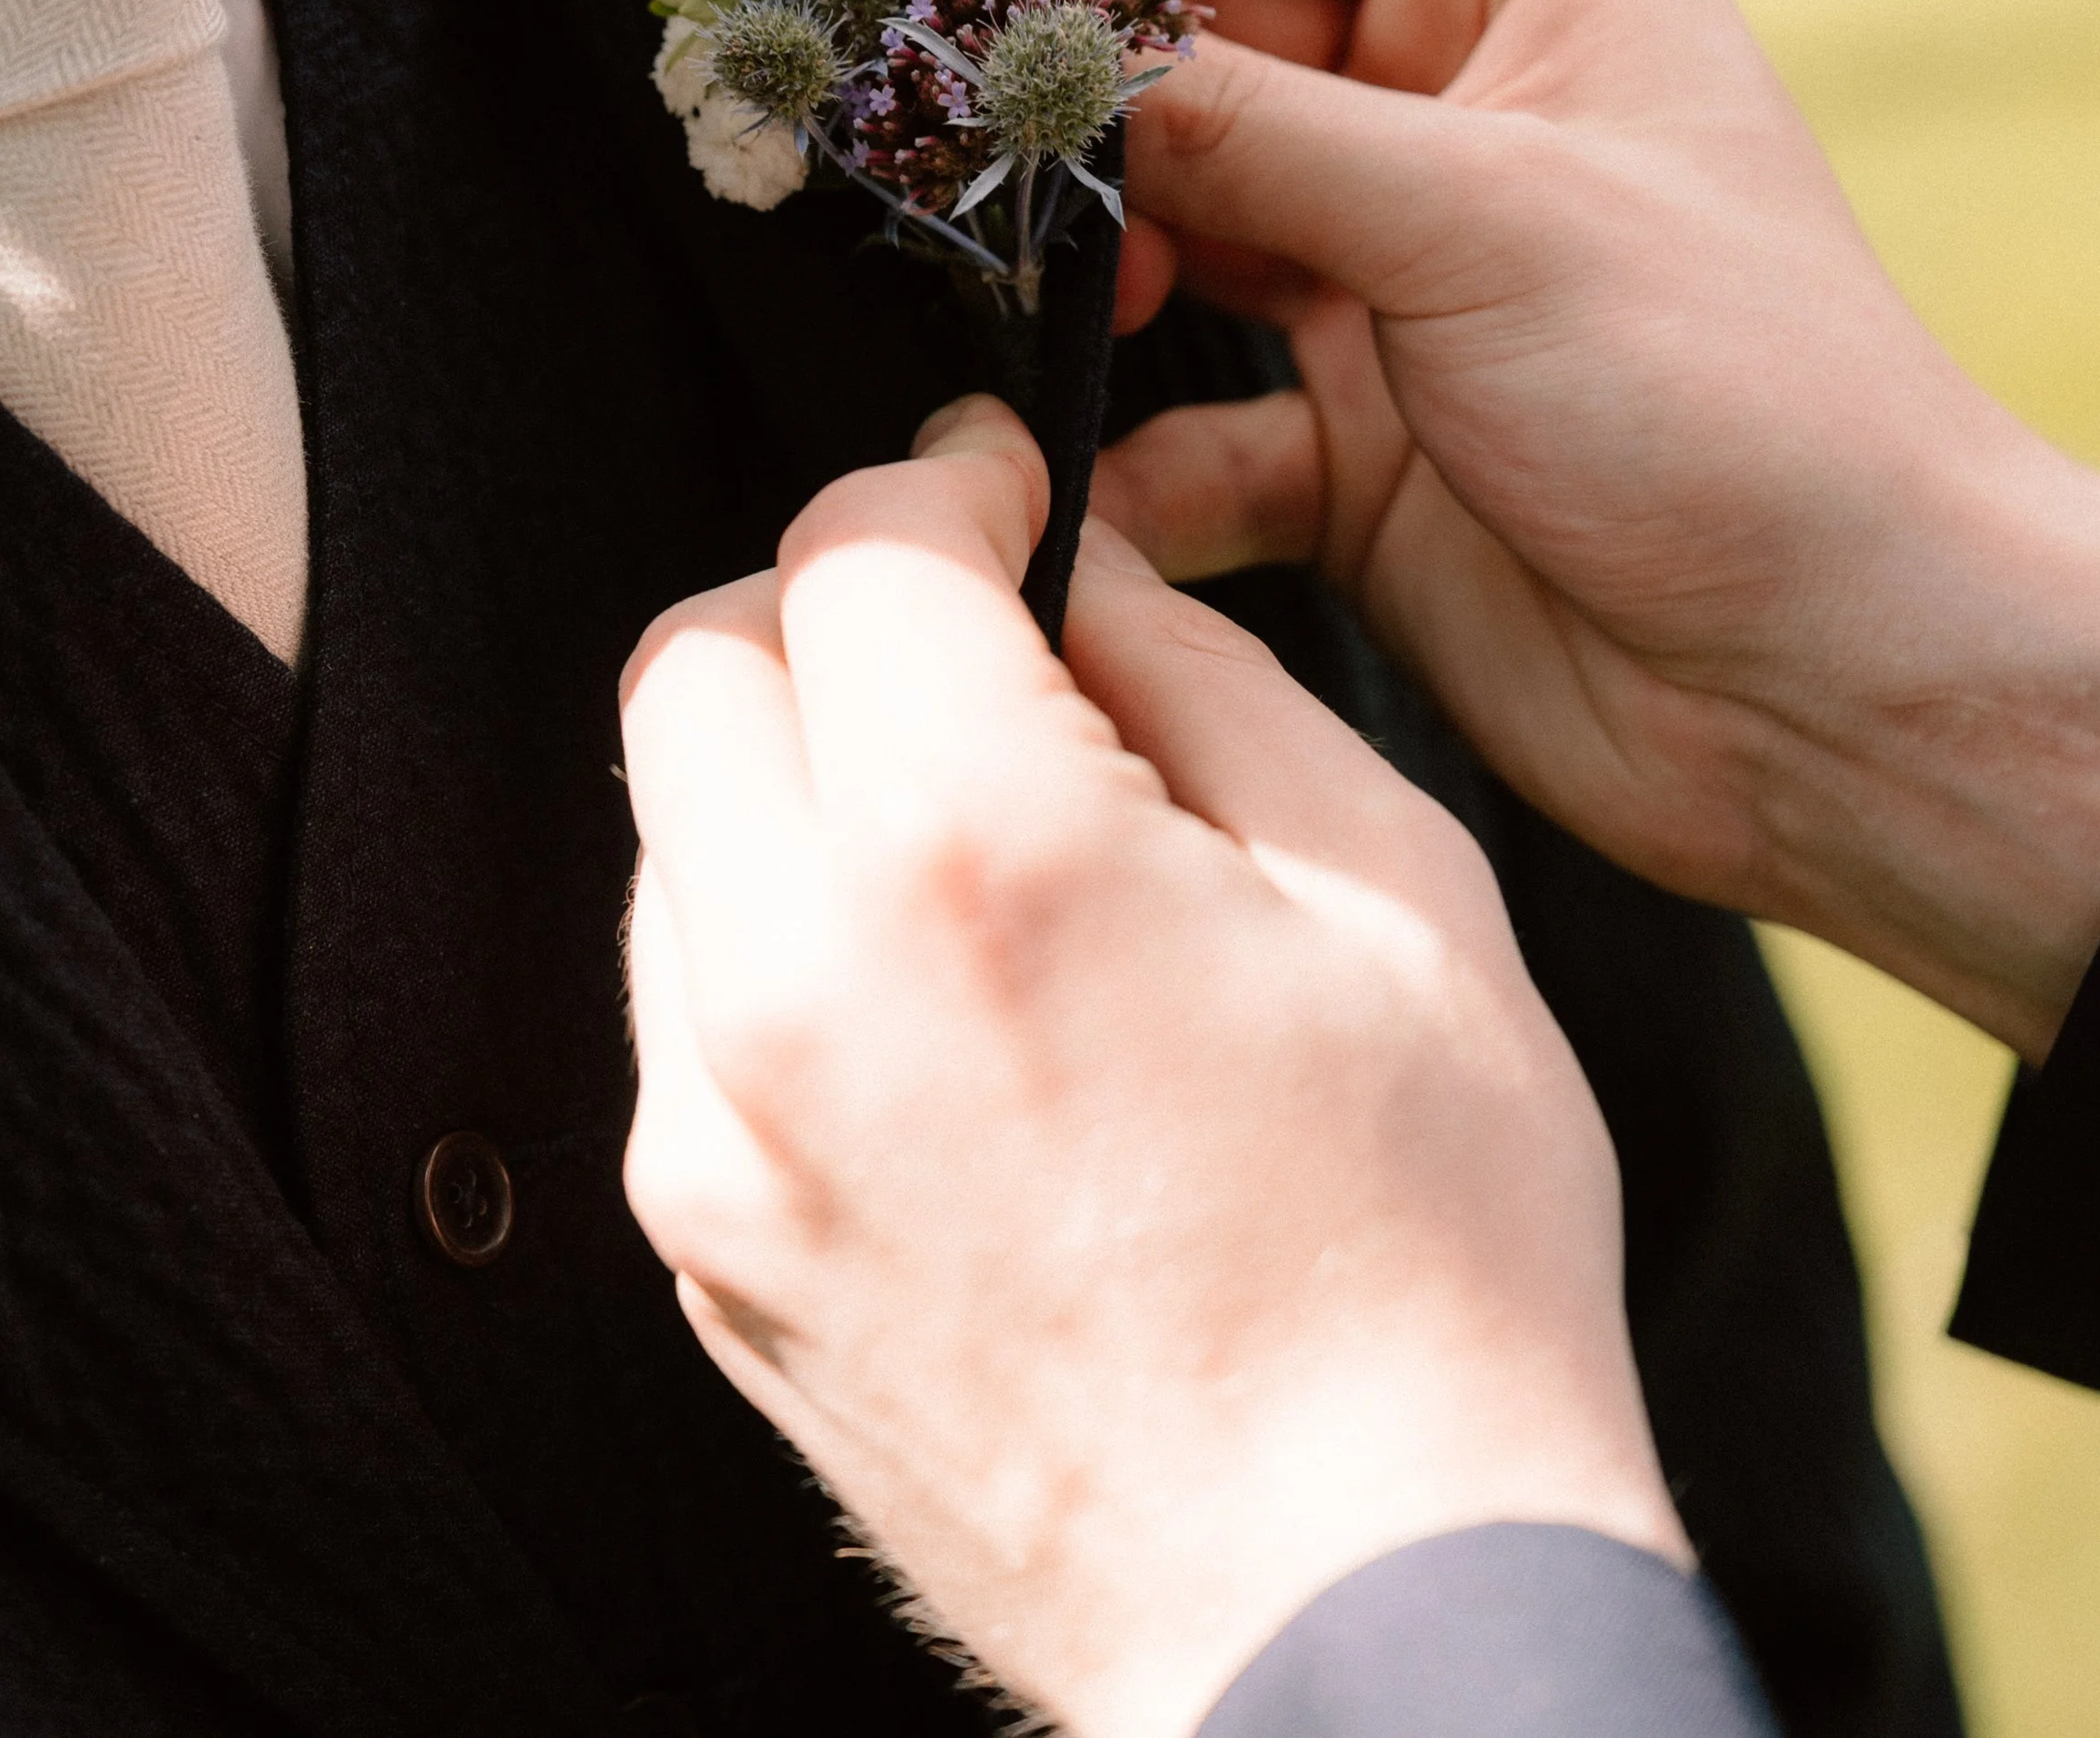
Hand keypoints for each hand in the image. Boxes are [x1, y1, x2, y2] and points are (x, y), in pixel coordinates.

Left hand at [620, 397, 1683, 1737]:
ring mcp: (718, 1142)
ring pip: (668, 829)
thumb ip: (1200, 678)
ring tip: (976, 837)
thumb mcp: (1392, 889)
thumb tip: (1075, 569)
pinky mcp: (703, 1257)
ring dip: (793, 771)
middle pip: (694, 659)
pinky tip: (939, 998)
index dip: (943, 478)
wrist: (1354, 1620)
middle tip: (974, 638)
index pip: (852, 548)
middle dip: (830, 602)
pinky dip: (775, 935)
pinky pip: (681, 1006)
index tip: (1004, 486)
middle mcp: (792, 984)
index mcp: (976, 857)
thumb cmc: (1432, 1255)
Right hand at [1102, 0, 2099, 1061]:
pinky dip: (1135, 445)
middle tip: (947, 97)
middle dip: (1077, 68)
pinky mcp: (1346, 439)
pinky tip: (1100, 473)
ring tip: (1069, 286)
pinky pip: (1188, 412)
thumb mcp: (1477, 213)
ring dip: (1093, 249)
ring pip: (1167, 212)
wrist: (1833, 689)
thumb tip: (1031, 39)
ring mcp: (1385, 270)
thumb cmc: (1727, 392)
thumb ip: (1239, 125)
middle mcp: (1441, 102)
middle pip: (1196, 29)